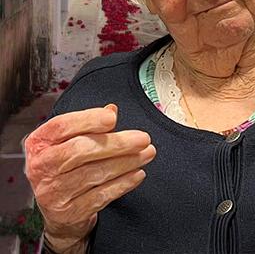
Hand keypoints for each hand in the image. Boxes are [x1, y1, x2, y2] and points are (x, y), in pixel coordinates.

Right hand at [24, 104, 155, 251]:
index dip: (88, 120)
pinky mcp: (69, 212)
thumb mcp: (70, 140)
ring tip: (147, 153)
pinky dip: (123, 183)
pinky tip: (138, 173)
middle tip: (142, 138)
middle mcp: (41, 167)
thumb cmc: (66, 166)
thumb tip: (111, 110)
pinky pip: (101, 195)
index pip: (62, 126)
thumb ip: (89, 124)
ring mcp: (54, 192)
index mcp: (40, 143)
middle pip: (80, 150)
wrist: (58, 210)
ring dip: (126, 162)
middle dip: (116, 143)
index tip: (112, 118)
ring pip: (94, 173)